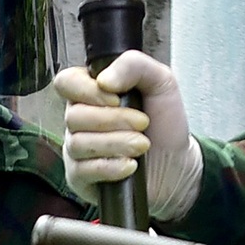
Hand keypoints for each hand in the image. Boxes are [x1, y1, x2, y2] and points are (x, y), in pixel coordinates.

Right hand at [49, 50, 200, 221]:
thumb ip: (134, 65)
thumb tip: (103, 80)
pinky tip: (130, 165)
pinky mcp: (80, 178)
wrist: (179, 164)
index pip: (66, 82)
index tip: (117, 98)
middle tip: (143, 124)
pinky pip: (82, 171)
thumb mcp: (160, 82)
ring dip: (117, 143)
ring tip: (142, 145)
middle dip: (114, 120)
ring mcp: (76, 150)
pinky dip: (111, 167)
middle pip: (73, 116)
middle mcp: (79, 120)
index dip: (88, 90)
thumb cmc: (165, 124)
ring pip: (78, 143)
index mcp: (92, 92)